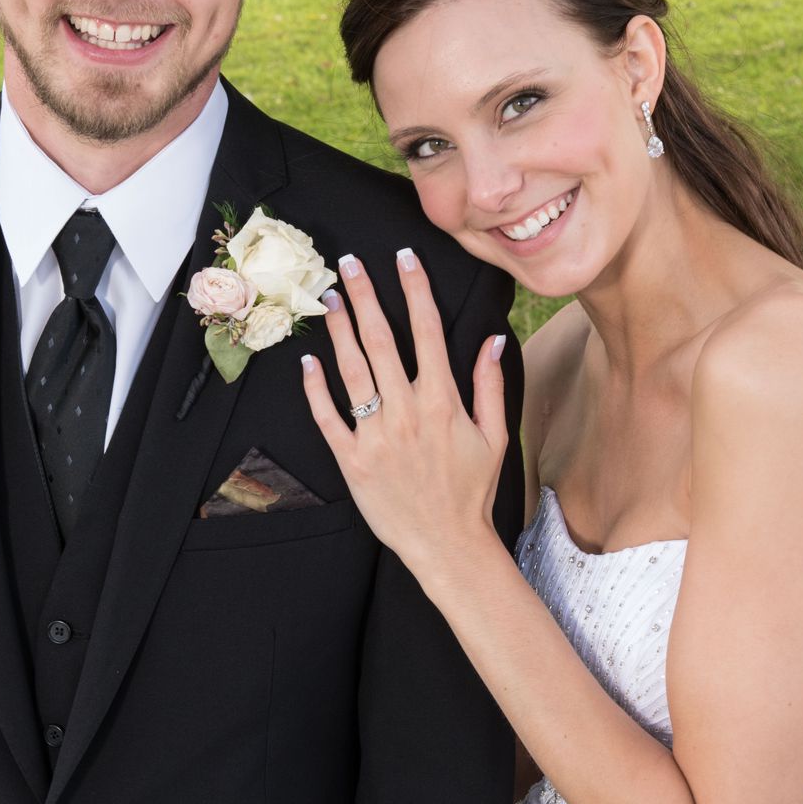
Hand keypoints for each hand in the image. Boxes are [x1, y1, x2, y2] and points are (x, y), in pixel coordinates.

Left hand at [301, 249, 507, 583]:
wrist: (447, 545)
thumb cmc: (471, 492)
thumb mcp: (495, 437)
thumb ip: (490, 386)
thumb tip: (491, 340)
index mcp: (443, 402)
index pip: (427, 331)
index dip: (414, 289)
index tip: (403, 258)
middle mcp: (407, 411)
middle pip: (382, 340)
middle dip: (365, 296)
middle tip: (349, 263)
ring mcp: (376, 435)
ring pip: (352, 370)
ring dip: (339, 330)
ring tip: (328, 298)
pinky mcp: (352, 460)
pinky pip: (328, 416)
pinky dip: (315, 387)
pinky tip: (308, 360)